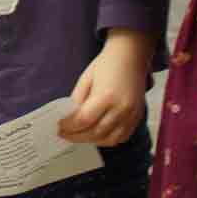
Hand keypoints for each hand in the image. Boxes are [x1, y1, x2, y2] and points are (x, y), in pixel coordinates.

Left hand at [57, 30, 151, 146]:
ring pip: (109, 139)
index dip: (69, 127)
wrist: (130, 57)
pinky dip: (107, 140)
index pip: (83, 120)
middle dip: (77, 136)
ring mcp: (131, 115)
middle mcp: (121, 108)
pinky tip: (96, 136)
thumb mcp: (85, 79)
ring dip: (91, 141)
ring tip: (79, 136)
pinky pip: (122, 137)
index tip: (59, 128)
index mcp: (106, 96)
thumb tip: (70, 119)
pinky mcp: (137, 118)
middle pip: (95, 132)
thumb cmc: (106, 65)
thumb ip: (78, 100)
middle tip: (65, 134)